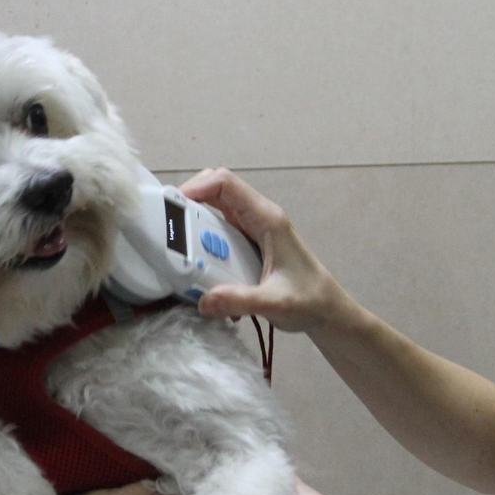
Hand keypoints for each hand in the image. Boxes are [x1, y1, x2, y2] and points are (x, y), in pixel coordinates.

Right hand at [178, 168, 354, 333]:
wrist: (326, 311)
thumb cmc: (309, 300)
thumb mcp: (275, 303)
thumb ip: (241, 300)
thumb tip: (204, 301)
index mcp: (267, 218)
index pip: (226, 183)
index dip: (196, 187)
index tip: (173, 208)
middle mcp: (258, 217)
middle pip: (215, 190)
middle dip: (189, 202)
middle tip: (168, 227)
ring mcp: (252, 229)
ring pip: (214, 209)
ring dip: (193, 222)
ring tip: (175, 245)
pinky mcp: (247, 243)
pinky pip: (218, 230)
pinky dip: (201, 239)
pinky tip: (194, 261)